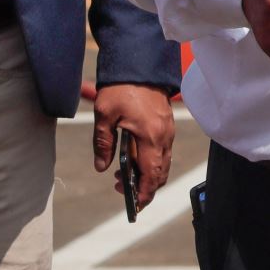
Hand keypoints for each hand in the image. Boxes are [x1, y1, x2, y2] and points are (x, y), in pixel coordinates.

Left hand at [93, 83, 176, 207]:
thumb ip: (103, 144)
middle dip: (144, 187)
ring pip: (163, 163)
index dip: (144, 193)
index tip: (134, 205)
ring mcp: (167, 130)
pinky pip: (163, 151)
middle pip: (161, 173)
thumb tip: (102, 168)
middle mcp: (164, 136)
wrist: (139, 64)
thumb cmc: (121, 88)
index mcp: (150, 136)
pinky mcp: (166, 124)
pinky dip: (151, 161)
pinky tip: (133, 157)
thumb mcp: (105, 116)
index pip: (152, 174)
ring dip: (147, 174)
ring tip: (122, 173)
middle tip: (120, 189)